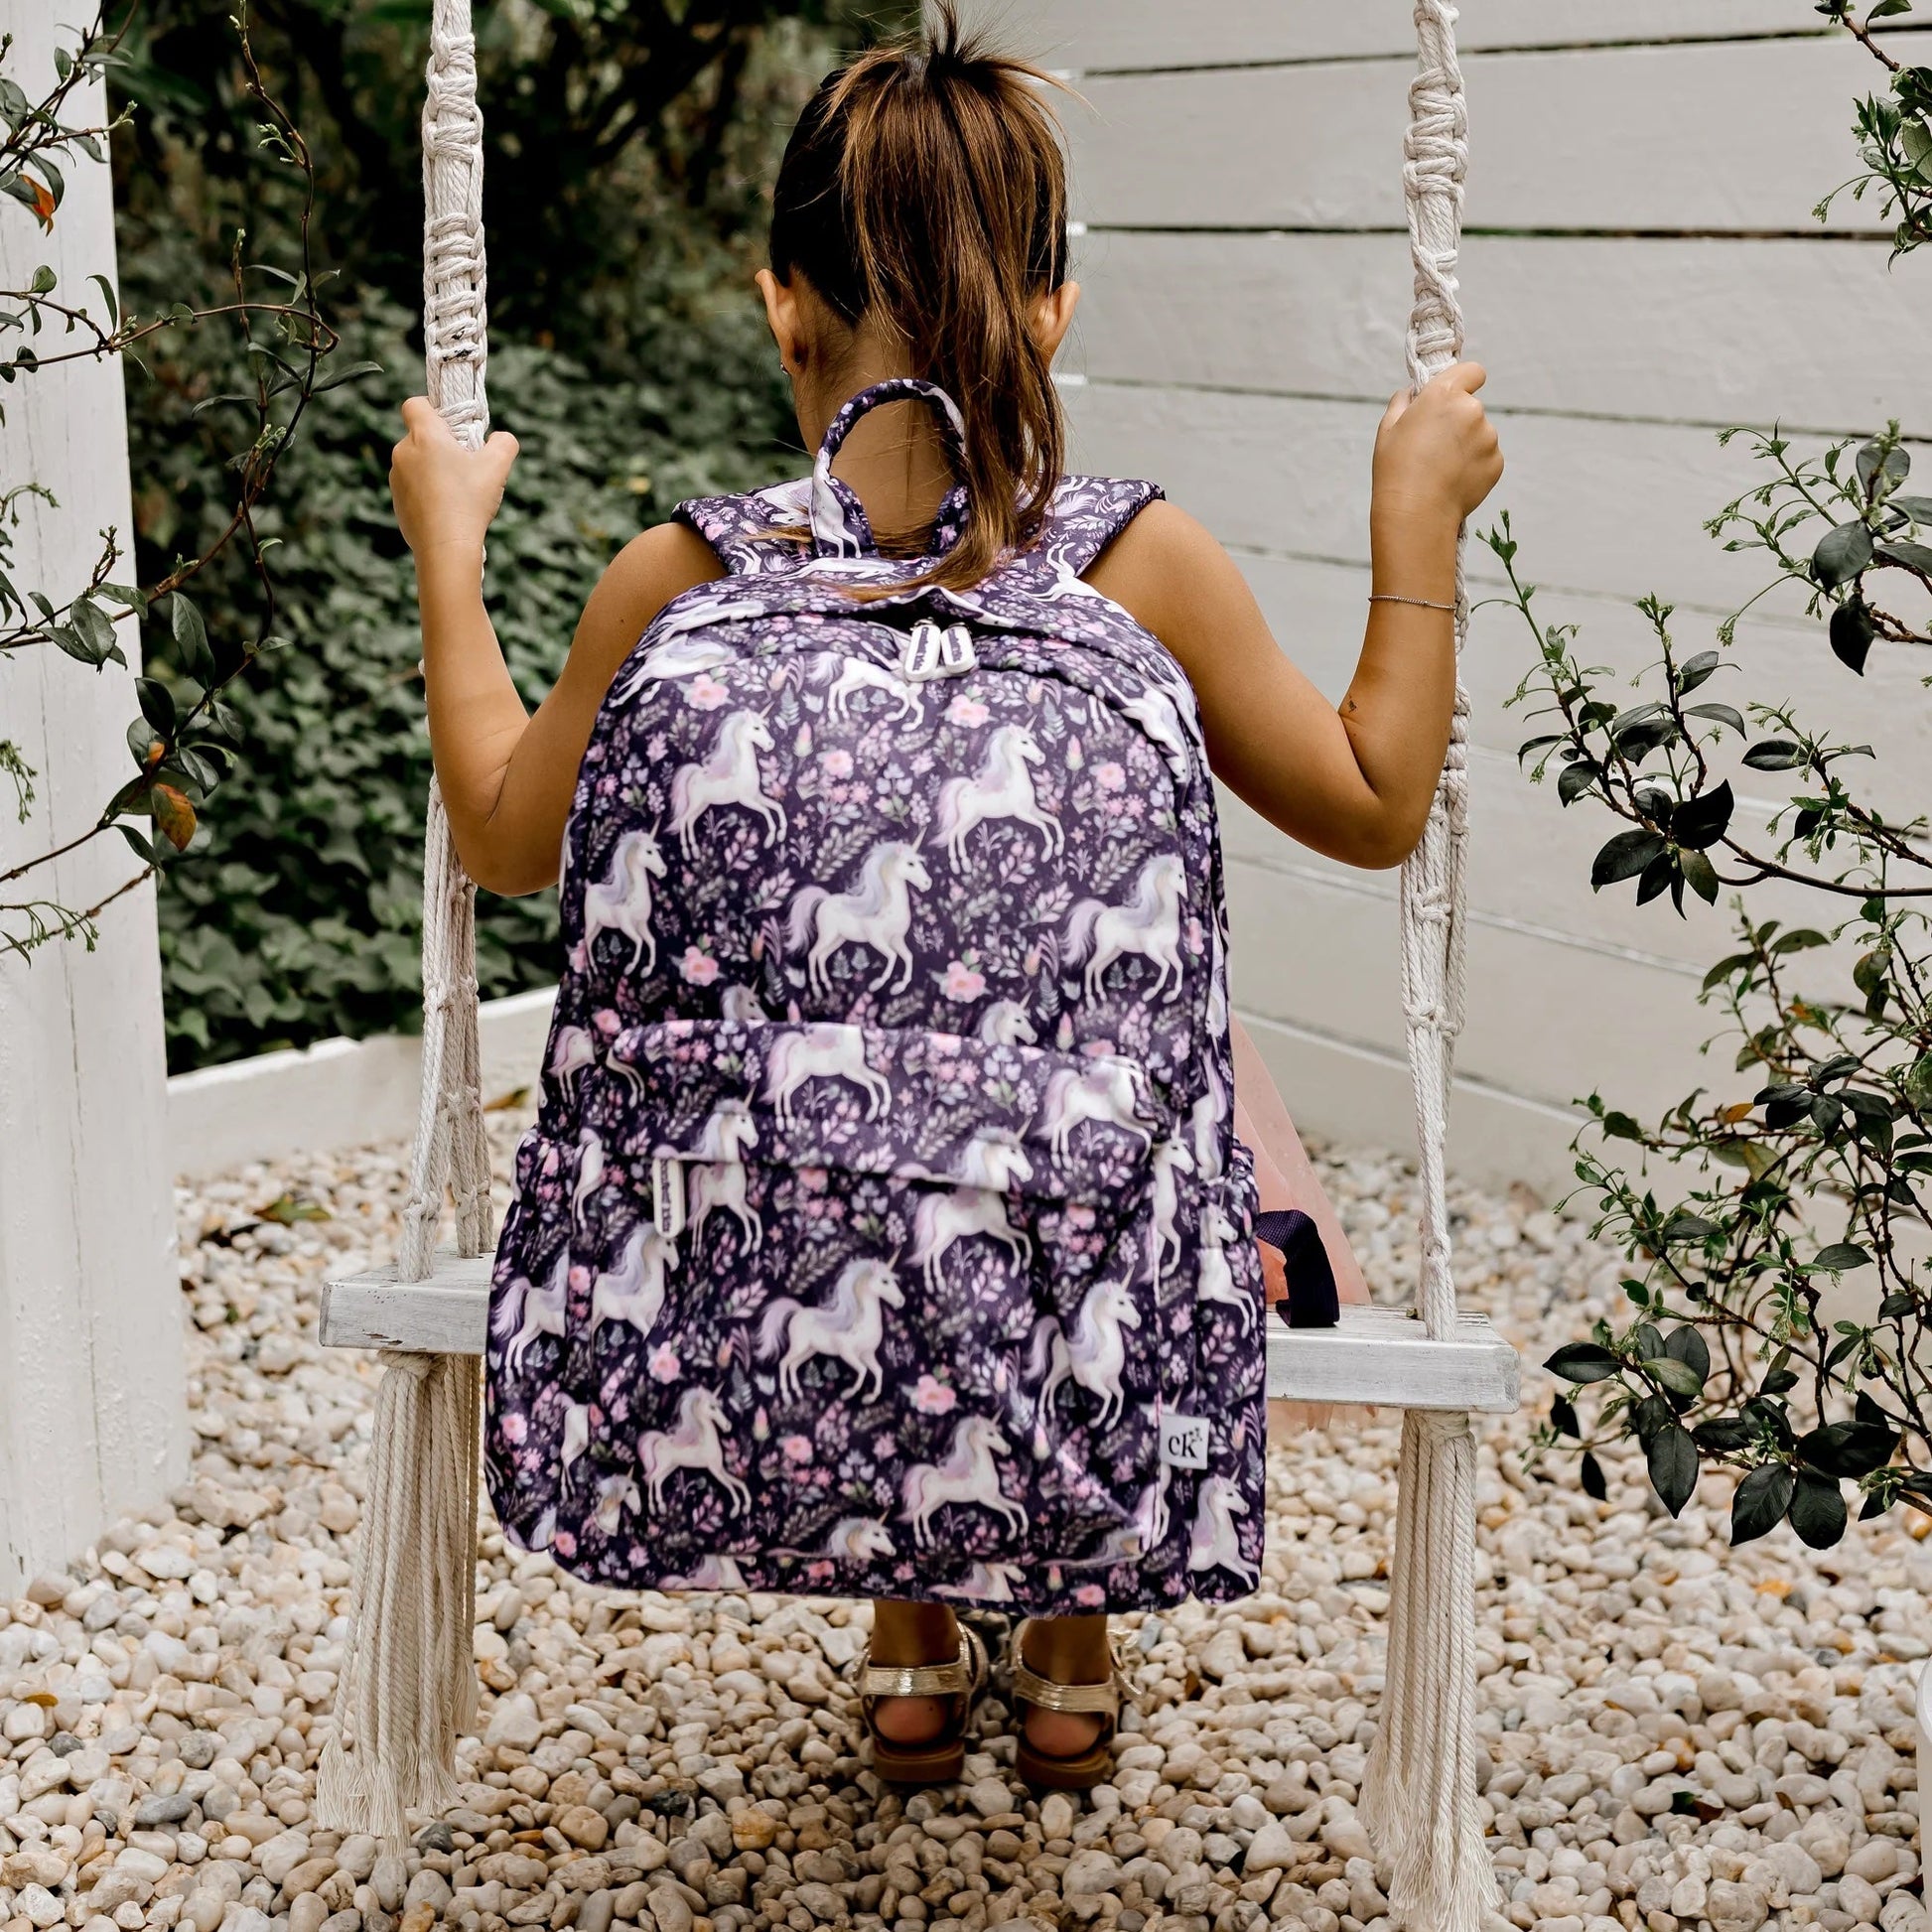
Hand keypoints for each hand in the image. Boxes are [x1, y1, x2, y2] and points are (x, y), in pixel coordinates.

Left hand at [390, 396, 518, 559]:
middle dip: (442, 445)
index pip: (414, 404)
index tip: (452, 426)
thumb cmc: (469, 502)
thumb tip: (503, 439)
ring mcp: (397, 478)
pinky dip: (428, 492)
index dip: (432, 407)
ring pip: (417, 462)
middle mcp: (404, 452)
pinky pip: (414, 487)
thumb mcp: (497, 467)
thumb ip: (504, 443)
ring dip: (435, 470)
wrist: (446, 547)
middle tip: (466, 465)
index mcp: (424, 436)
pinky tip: (448, 510)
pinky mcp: (397, 501)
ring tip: (459, 492)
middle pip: (421, 435)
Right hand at [1371, 360, 1503, 530]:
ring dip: (1466, 445)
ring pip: (1480, 434)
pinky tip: (1453, 480)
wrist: (1416, 514)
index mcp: (1445, 394)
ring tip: (1441, 467)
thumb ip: (1403, 401)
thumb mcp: (1388, 428)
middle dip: (1458, 420)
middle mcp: (1472, 410)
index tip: (1455, 394)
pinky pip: (1486, 457)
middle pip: (1472, 407)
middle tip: (1434, 445)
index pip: (1473, 371)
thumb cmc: (1396, 470)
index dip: (1465, 381)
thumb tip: (1414, 393)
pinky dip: (1473, 465)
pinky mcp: (1496, 462)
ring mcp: (1488, 437)